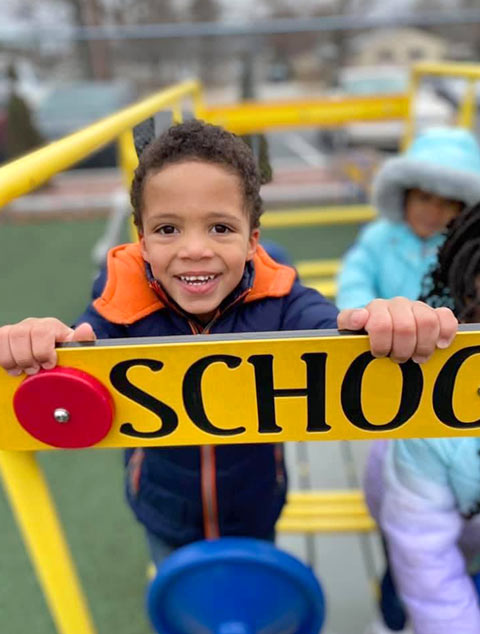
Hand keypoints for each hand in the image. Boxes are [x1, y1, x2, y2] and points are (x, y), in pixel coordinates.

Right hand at [0, 318, 95, 375]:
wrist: (57, 353)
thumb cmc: (67, 352)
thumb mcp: (78, 349)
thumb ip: (83, 341)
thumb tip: (85, 328)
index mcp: (51, 326)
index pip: (41, 332)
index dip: (43, 351)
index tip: (48, 365)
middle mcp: (32, 324)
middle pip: (20, 334)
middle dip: (26, 357)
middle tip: (33, 370)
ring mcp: (17, 330)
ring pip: (5, 336)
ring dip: (11, 358)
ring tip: (21, 370)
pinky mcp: (5, 338)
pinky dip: (2, 356)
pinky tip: (11, 367)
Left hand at [337, 297, 456, 362]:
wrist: (376, 328)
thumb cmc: (364, 334)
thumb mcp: (349, 329)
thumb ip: (349, 321)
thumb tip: (360, 317)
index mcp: (375, 308)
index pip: (381, 324)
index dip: (381, 344)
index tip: (379, 353)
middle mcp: (397, 304)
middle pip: (406, 327)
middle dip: (402, 350)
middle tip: (398, 359)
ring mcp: (416, 308)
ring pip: (428, 322)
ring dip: (423, 345)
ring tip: (416, 357)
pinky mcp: (434, 313)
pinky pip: (446, 317)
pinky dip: (445, 333)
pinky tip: (439, 345)